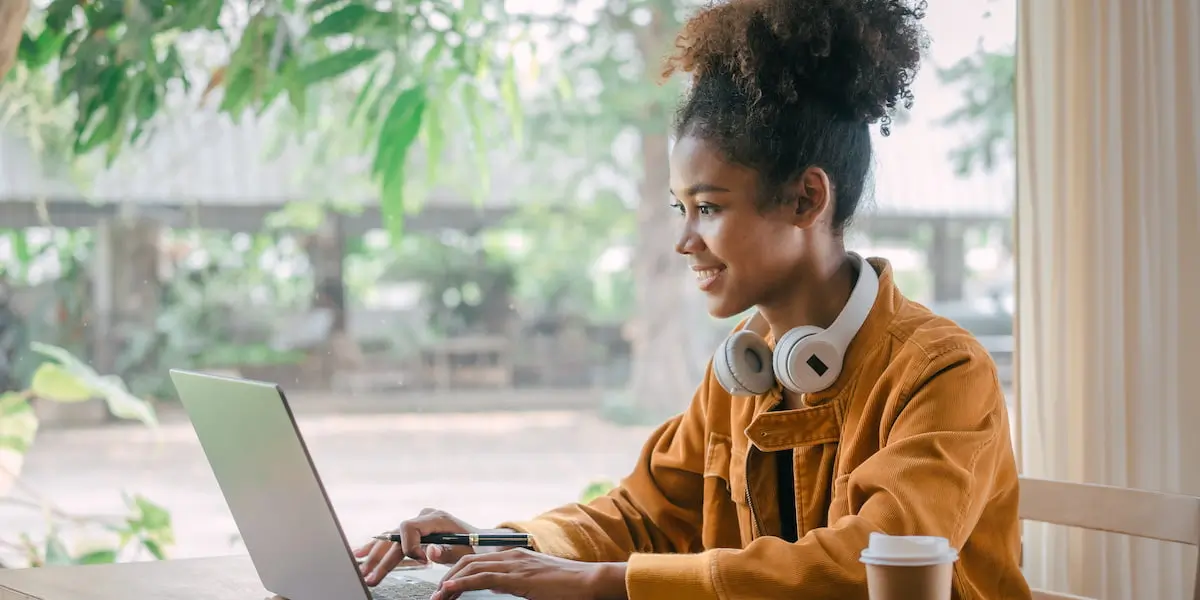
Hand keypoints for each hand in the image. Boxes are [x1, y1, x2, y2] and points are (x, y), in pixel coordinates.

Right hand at [354, 508, 481, 585]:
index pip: (409, 527)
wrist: (481, 540)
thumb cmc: (475, 545)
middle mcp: (424, 517)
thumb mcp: (464, 550)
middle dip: (382, 558)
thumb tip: (429, 552)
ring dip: (375, 555)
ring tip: (362, 571)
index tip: (421, 562)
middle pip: (395, 536)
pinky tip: (361, 554)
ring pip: (391, 538)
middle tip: (371, 577)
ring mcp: (418, 523)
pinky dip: (378, 548)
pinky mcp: (415, 531)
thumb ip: (446, 552)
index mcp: (436, 518)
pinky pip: (393, 539)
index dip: (408, 546)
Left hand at [433, 548, 627, 599]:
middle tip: (435, 595)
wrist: (590, 581)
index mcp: (514, 557)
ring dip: (450, 582)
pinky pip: (484, 579)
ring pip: (472, 568)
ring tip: (437, 596)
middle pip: (469, 562)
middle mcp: (512, 556)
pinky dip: (463, 583)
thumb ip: (513, 582)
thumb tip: (495, 586)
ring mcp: (516, 565)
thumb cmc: (566, 586)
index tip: (444, 587)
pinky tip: (449, 589)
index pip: (477, 561)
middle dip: (447, 577)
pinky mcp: (520, 577)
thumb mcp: (534, 582)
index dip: (456, 573)